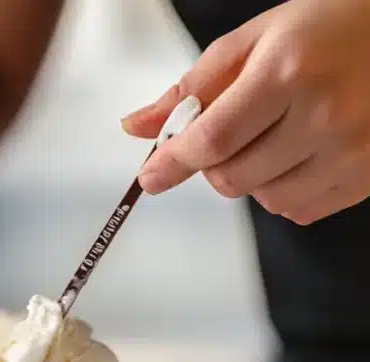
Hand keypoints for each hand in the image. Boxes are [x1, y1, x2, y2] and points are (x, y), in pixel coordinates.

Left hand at [121, 0, 369, 224]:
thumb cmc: (332, 26)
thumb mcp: (257, 39)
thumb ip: (193, 88)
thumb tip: (137, 127)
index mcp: (288, 73)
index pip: (213, 139)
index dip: (173, 162)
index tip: (150, 176)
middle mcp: (325, 116)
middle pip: (232, 176)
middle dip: (212, 163)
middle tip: (229, 130)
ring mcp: (354, 152)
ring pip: (265, 199)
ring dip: (251, 177)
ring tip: (275, 134)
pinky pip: (302, 209)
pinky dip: (286, 190)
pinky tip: (301, 152)